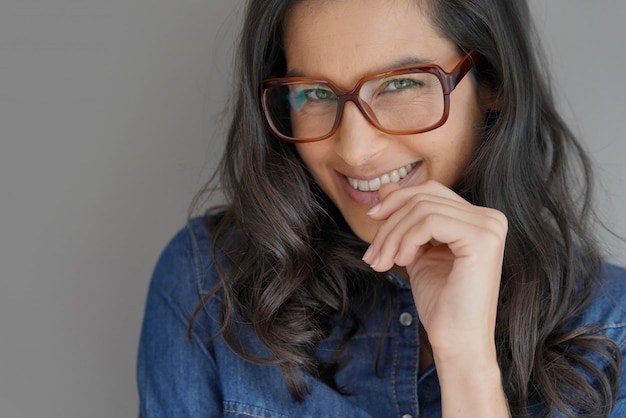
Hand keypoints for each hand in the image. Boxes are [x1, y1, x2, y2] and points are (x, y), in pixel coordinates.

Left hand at [362, 180, 507, 358]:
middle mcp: (490, 218)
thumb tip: (385, 186)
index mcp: (478, 219)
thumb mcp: (416, 250)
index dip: (396, 203)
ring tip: (383, 263)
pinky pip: (429, 221)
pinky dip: (406, 240)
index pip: (429, 192)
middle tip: (373, 254)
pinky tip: (402, 262)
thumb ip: (406, 219)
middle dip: (390, 223)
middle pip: (424, 196)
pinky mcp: (482, 239)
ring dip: (392, 236)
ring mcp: (489, 226)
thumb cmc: (440, 302)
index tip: (373, 226)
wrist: (456, 341)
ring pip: (422, 208)